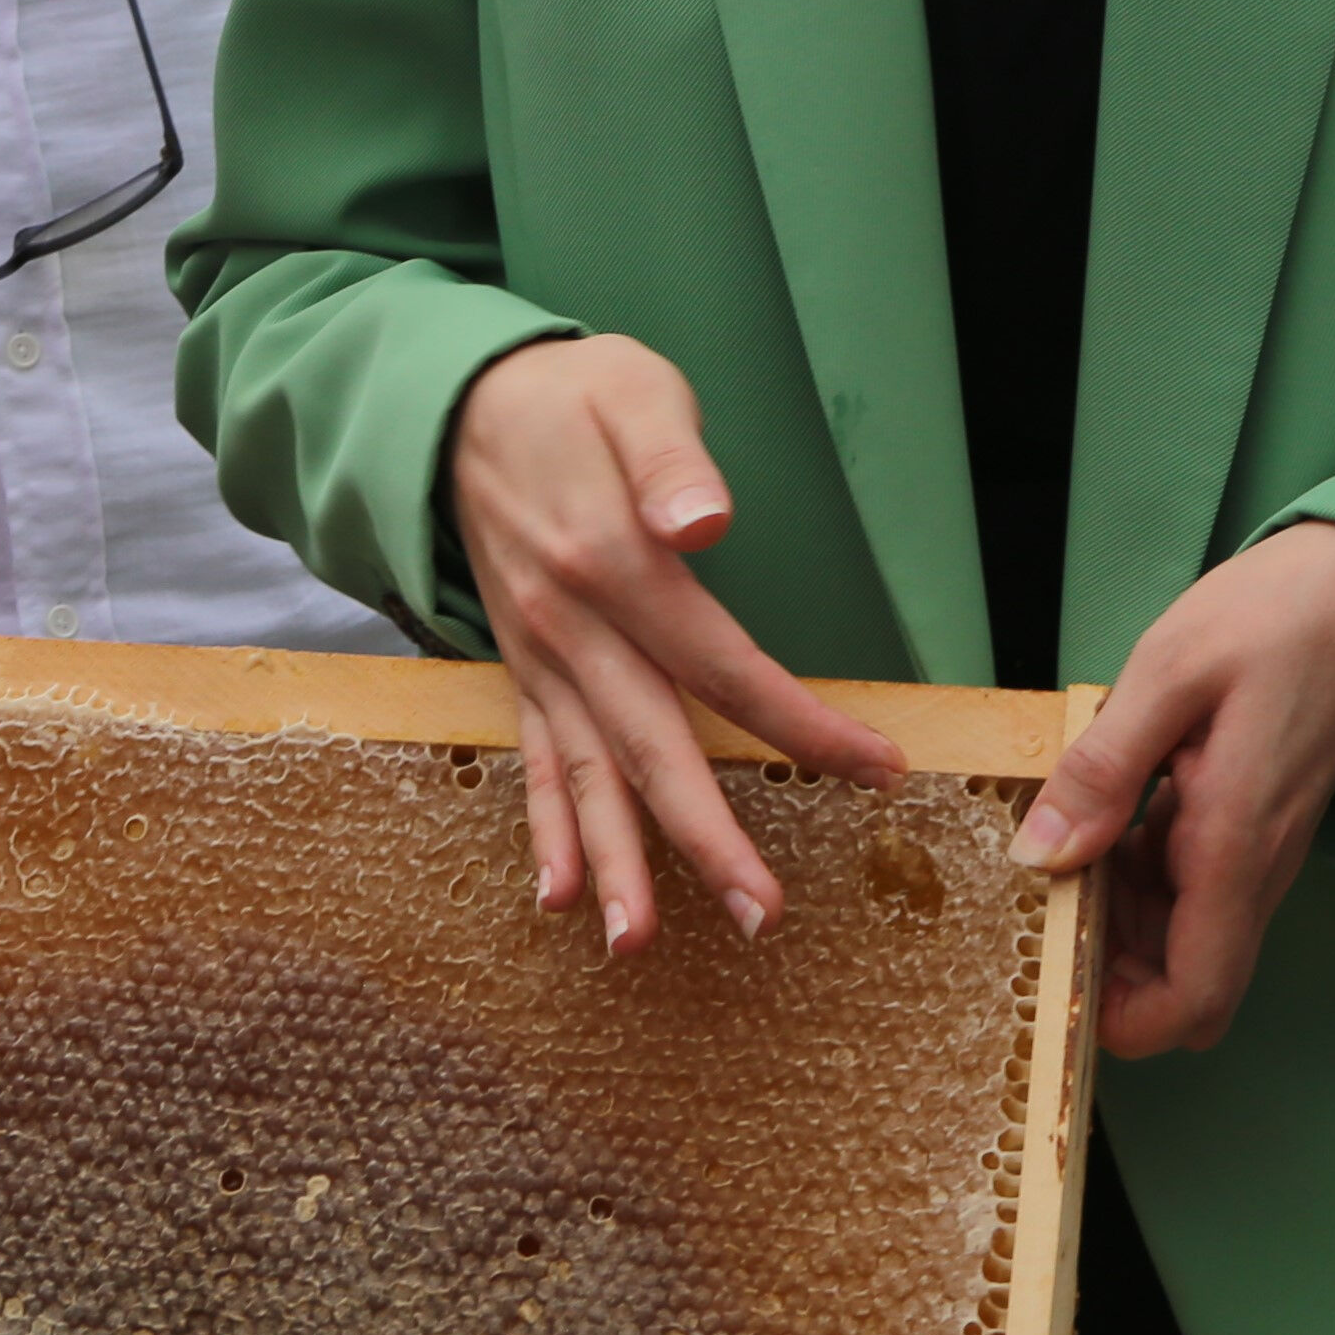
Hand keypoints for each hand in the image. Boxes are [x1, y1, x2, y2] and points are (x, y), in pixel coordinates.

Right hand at [443, 334, 903, 954]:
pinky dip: (545, 830)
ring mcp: (541, 660)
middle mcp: (571, 630)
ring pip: (587, 776)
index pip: (725, 666)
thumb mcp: (630, 390)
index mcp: (612, 567)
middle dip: (707, 839)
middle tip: (763, 916)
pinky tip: (559, 896)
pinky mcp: (524, 671)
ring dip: (616, 863)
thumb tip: (703, 519)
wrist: (455, 407)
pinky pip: (535, 762)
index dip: (802, 724)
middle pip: (652, 749)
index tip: (878, 768)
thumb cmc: (570, 396)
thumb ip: (668, 457)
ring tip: (637, 944)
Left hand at [1011, 518, 1334, 1055]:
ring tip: (1061, 846)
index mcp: (1233, 846)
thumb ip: (1104, 769)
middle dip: (1112, 974)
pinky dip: (1144, 876)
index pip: (1196, 998)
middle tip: (1039, 904)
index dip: (1128, 1024)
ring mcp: (1261, 850)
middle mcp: (1255, 868)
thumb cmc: (1274, 616)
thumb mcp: (1169, 673)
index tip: (1058, 987)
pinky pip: (1196, 886)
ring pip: (1188, 937)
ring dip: (1122, 921)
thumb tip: (1041, 855)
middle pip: (1187, 983)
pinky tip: (1106, 814)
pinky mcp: (1255, 824)